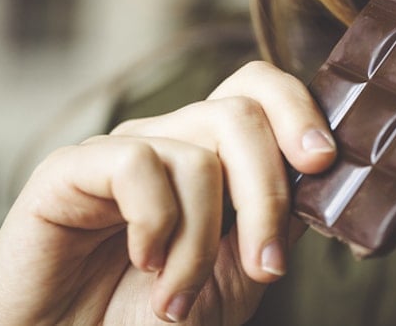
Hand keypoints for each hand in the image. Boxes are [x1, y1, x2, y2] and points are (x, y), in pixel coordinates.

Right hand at [0, 61, 335, 324]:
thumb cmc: (149, 320)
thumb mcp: (234, 278)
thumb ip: (274, 223)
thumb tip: (319, 179)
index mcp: (211, 157)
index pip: (257, 92)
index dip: (297, 112)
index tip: (323, 164)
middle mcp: (169, 142)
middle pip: (241, 112)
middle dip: (268, 194)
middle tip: (266, 265)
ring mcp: (123, 150)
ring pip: (199, 153)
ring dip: (202, 242)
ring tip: (179, 299)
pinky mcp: (71, 167)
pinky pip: (138, 164)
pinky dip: (155, 225)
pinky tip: (142, 263)